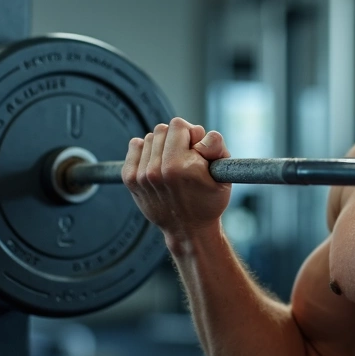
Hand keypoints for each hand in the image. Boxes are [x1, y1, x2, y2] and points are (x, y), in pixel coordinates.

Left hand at [122, 117, 231, 244]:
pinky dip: (145, 150)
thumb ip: (216, 145)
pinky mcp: (131, 179)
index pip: (178, 125)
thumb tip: (200, 134)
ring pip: (150, 138)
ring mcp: (142, 175)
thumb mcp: (223, 174)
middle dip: (176, 138)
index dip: (192, 133)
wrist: (188, 230)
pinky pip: (135, 146)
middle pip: (162, 129)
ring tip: (172, 162)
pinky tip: (157, 162)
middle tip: (186, 156)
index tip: (197, 150)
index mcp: (182, 167)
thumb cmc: (209, 201)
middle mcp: (159, 170)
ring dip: (162, 145)